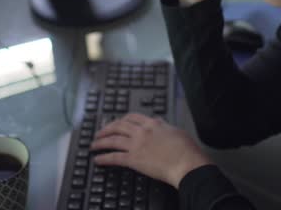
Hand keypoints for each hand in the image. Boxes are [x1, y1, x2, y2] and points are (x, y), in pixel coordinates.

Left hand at [90, 113, 212, 187]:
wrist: (187, 163)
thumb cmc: (186, 149)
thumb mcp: (176, 130)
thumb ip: (164, 125)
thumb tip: (158, 120)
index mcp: (153, 124)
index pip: (132, 117)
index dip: (121, 119)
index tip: (117, 122)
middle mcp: (142, 131)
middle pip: (118, 126)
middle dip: (106, 128)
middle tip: (99, 132)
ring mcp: (137, 144)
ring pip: (113, 140)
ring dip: (100, 142)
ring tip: (93, 145)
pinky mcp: (134, 159)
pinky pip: (114, 157)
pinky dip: (104, 158)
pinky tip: (98, 159)